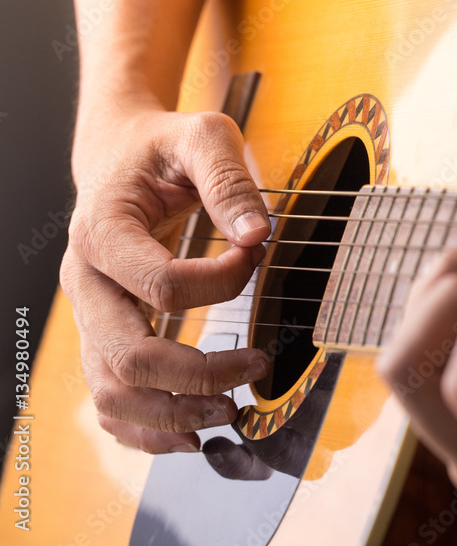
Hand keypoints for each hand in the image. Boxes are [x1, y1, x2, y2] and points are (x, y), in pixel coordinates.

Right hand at [60, 102, 271, 453]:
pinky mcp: (102, 333)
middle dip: (197, 375)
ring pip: (112, 390)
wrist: (121, 153)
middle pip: (128, 354)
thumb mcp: (202, 136)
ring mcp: (90, 314)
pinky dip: (146, 428)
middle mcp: (85, 281)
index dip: (221, 283)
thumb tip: (259, 235)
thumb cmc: (163, 146)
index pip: (160, 285)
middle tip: (257, 367)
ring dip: (171, 414)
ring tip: (229, 411)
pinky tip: (192, 432)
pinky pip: (110, 398)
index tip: (257, 257)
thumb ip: (229, 180)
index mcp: (102, 231)